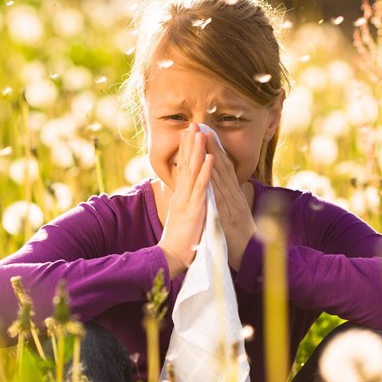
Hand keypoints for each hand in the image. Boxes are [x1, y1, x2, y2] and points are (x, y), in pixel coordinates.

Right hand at [158, 124, 213, 278]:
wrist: (172, 257)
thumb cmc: (179, 241)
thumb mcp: (182, 218)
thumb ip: (184, 204)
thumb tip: (186, 195)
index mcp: (180, 196)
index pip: (183, 168)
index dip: (186, 150)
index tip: (189, 134)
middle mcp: (181, 194)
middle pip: (185, 164)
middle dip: (189, 143)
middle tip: (192, 124)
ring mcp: (187, 200)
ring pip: (193, 170)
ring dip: (197, 151)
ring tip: (200, 133)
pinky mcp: (194, 208)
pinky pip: (202, 187)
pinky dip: (206, 171)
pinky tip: (210, 157)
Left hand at [205, 133, 255, 269]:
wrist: (250, 255)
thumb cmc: (239, 237)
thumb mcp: (233, 214)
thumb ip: (227, 200)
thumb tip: (221, 190)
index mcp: (232, 194)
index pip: (222, 168)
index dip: (214, 150)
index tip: (205, 133)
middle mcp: (233, 194)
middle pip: (221, 165)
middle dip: (211, 145)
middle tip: (202, 125)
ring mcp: (231, 202)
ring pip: (221, 174)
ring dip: (212, 155)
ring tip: (203, 137)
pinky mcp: (228, 213)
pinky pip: (220, 194)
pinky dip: (215, 179)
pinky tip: (209, 166)